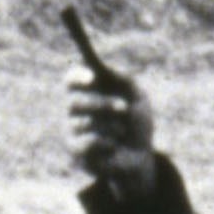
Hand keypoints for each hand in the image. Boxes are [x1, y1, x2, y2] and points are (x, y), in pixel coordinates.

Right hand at [65, 60, 157, 201]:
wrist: (142, 154)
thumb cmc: (135, 120)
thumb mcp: (134, 95)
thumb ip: (118, 77)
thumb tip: (93, 59)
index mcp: (86, 92)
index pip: (71, 80)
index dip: (79, 79)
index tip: (93, 78)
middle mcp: (73, 110)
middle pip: (74, 103)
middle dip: (103, 105)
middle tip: (124, 108)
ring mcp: (72, 132)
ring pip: (82, 125)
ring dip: (110, 126)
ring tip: (122, 131)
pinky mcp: (76, 152)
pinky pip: (85, 144)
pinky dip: (106, 143)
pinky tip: (114, 146)